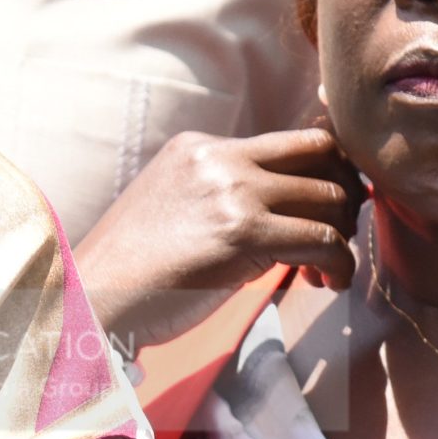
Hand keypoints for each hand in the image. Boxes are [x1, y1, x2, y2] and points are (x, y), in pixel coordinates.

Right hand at [73, 127, 363, 352]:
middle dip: (343, 196)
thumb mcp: (174, 206)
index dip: (323, 174)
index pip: (291, 141)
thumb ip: (220, 193)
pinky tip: (327, 282)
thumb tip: (282, 207)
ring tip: (327, 268)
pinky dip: (340, 265)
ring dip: (341, 236)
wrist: (94, 297)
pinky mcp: (244, 233)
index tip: (324, 209)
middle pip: (322, 155)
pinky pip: (324, 240)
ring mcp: (233, 192)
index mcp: (199, 147)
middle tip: (336, 234)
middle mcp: (219, 159)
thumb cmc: (132, 268)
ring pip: (330, 198)